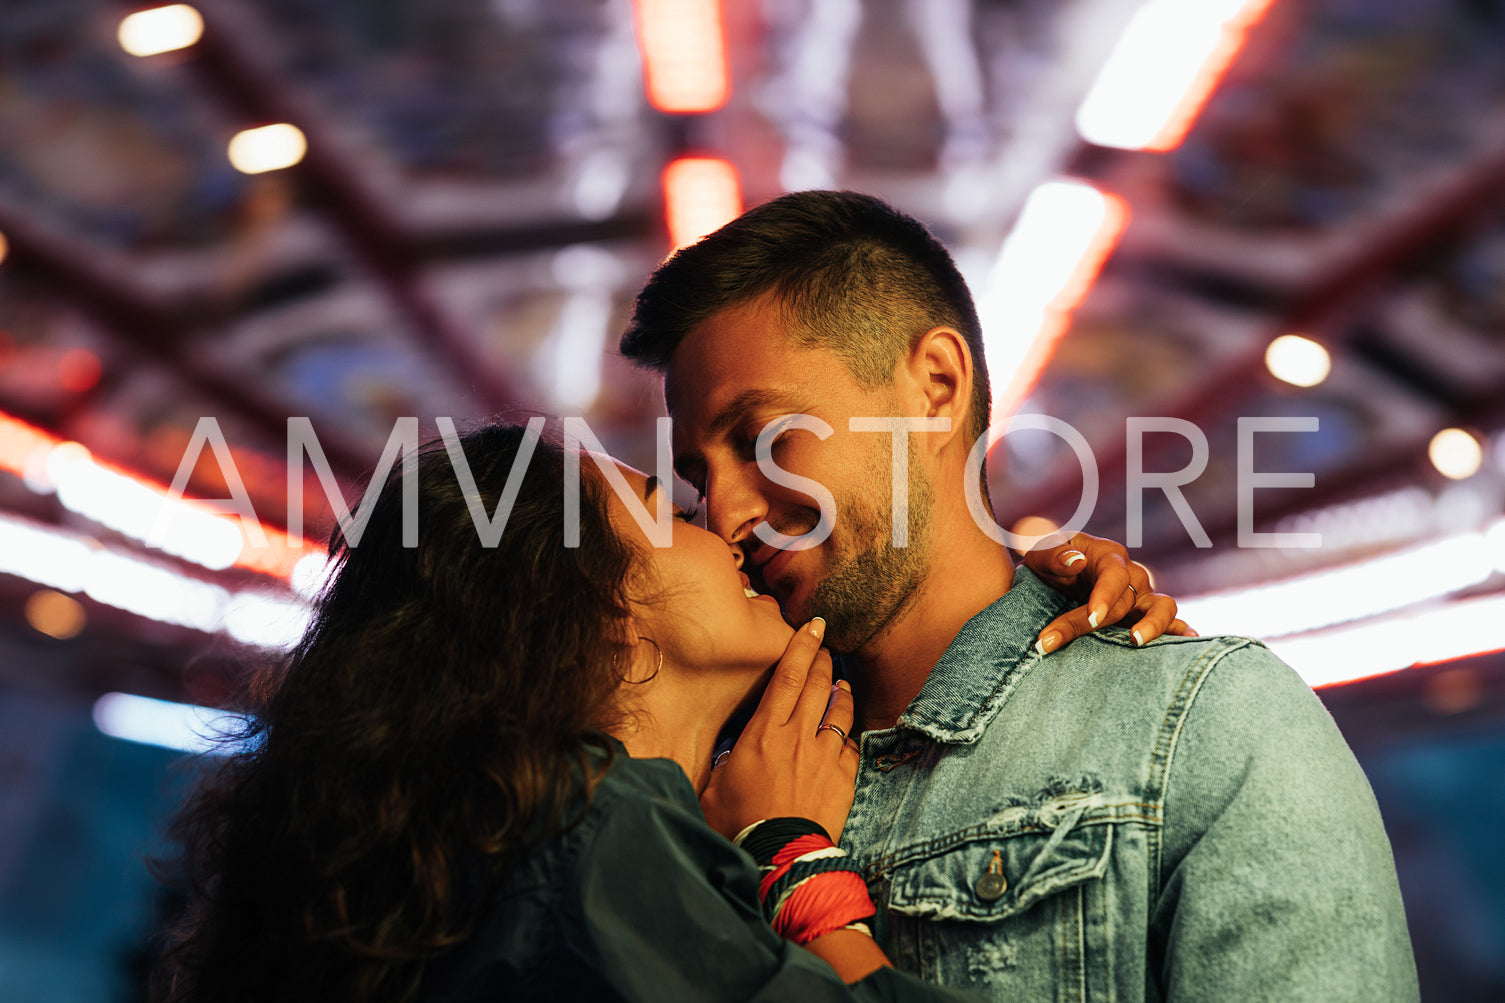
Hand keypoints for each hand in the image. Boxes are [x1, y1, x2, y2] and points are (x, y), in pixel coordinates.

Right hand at [699, 618, 859, 843]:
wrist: (780, 855)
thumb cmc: (740, 823)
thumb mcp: (715, 786)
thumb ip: (723, 763)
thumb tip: (724, 755)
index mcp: (764, 732)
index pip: (788, 676)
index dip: (802, 646)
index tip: (813, 626)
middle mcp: (798, 736)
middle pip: (818, 683)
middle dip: (824, 659)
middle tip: (827, 645)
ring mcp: (825, 755)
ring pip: (839, 709)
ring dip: (841, 690)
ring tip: (841, 682)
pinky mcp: (843, 776)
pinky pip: (850, 745)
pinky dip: (847, 733)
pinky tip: (845, 732)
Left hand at [1012, 518, 1195, 655]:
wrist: (1057, 574)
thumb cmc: (1051, 560)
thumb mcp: (1042, 551)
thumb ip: (1054, 554)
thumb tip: (1076, 562)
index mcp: (1108, 555)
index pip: (1114, 574)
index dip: (1105, 595)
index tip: (1094, 616)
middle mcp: (1132, 574)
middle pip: (1125, 600)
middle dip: (1093, 623)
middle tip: (1056, 642)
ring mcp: (1143, 596)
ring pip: (1164, 607)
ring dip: (1155, 625)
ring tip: (1136, 640)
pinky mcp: (1147, 615)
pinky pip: (1172, 622)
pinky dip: (1181, 632)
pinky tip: (1188, 642)